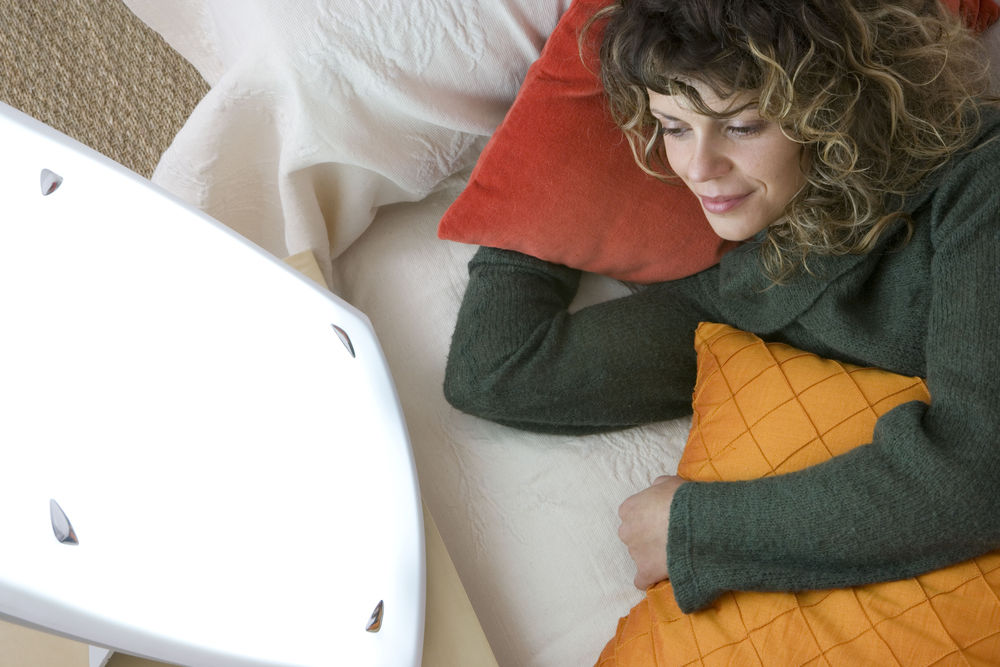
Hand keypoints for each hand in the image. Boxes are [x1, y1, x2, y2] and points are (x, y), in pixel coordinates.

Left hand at [617, 475, 684, 589]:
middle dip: (648, 538)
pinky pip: (642, 580)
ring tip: (675, 554)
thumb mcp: (670, 483)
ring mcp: (635, 552)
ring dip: (653, 556)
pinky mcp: (646, 571)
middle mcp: (626, 530)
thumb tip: (656, 490)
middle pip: (634, 536)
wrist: (697, 523)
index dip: (648, 518)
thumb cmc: (684, 499)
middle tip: (669, 537)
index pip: (632, 515)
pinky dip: (651, 578)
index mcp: (628, 509)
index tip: (662, 520)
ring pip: (640, 557)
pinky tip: (664, 574)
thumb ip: (657, 487)